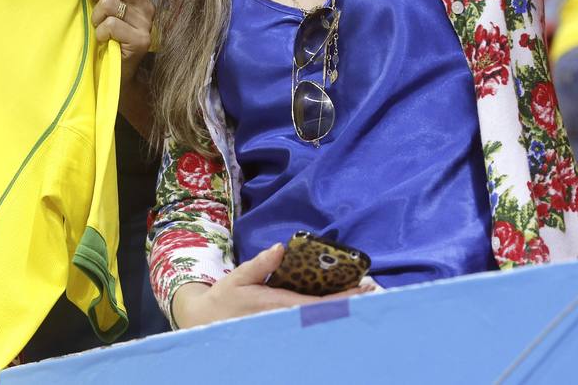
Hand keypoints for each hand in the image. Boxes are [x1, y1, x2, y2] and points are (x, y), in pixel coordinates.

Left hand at [88, 0, 152, 85]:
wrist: (117, 71)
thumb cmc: (107, 34)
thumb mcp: (105, 6)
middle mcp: (146, 2)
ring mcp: (146, 21)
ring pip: (109, 3)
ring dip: (96, 17)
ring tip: (99, 28)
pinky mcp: (141, 39)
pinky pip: (110, 25)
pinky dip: (99, 33)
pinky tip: (104, 40)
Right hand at [170, 243, 373, 328]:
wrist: (206, 325)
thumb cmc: (223, 301)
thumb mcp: (238, 278)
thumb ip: (260, 265)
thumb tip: (281, 249)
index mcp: (278, 306)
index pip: (318, 303)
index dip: (344, 298)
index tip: (363, 288)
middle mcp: (286, 320)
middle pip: (326, 314)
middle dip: (349, 303)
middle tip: (371, 289)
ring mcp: (286, 327)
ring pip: (320, 320)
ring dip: (340, 308)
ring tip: (362, 294)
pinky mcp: (283, 328)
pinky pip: (310, 321)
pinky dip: (327, 313)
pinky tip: (339, 305)